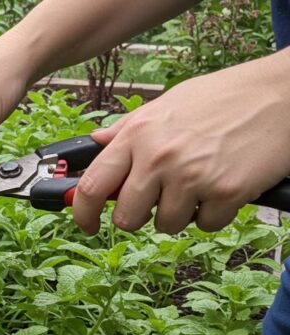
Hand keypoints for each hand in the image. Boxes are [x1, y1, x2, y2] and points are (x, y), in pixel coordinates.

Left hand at [74, 51, 289, 234]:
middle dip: (138, 217)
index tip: (86, 223)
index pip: (92, 186)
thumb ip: (128, 128)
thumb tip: (96, 143)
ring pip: (166, 224)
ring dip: (179, 214)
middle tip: (156, 202)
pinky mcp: (225, 192)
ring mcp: (192, 177)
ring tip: (198, 184)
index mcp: (138, 134)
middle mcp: (159, 157)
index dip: (82, 213)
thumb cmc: (224, 97)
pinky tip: (224, 186)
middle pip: (127, 217)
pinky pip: (206, 224)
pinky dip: (214, 213)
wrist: (282, 93)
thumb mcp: (167, 103)